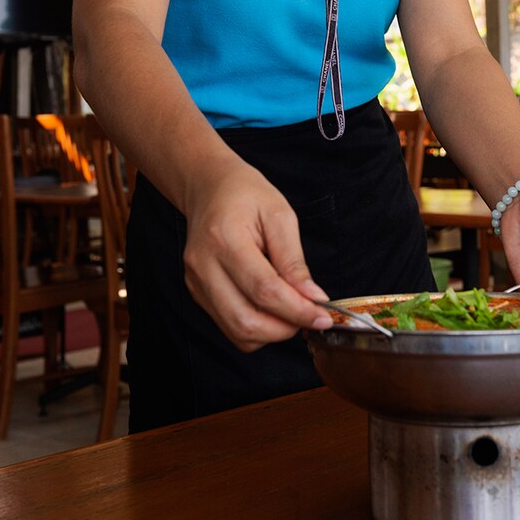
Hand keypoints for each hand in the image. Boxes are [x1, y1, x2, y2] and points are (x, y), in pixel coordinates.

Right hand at [181, 155, 333, 350]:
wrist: (208, 187)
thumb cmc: (245, 194)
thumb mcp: (280, 215)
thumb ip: (294, 260)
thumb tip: (313, 298)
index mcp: (225, 238)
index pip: (264, 289)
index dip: (298, 310)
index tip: (323, 316)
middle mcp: (204, 265)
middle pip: (245, 320)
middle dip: (285, 328)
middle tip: (310, 316)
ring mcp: (196, 282)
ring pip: (237, 332)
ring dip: (271, 332)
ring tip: (292, 310)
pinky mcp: (197, 292)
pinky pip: (229, 326)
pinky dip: (256, 328)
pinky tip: (272, 308)